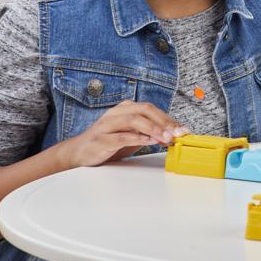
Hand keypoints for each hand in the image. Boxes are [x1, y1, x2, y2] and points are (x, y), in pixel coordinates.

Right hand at [57, 101, 188, 168]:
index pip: (152, 109)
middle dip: (164, 121)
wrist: (78, 152)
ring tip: (166, 137)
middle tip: (177, 132)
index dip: (169, 118)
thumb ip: (149, 133)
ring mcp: (107, 124)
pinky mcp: (100, 139)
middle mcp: (117, 112)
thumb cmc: (108, 142)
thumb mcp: (131, 135)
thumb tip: (172, 134)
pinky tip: (148, 142)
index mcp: (126, 108)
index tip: (182, 129)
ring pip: (134, 121)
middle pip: (145, 110)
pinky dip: (137, 138)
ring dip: (153, 129)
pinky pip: (121, 137)